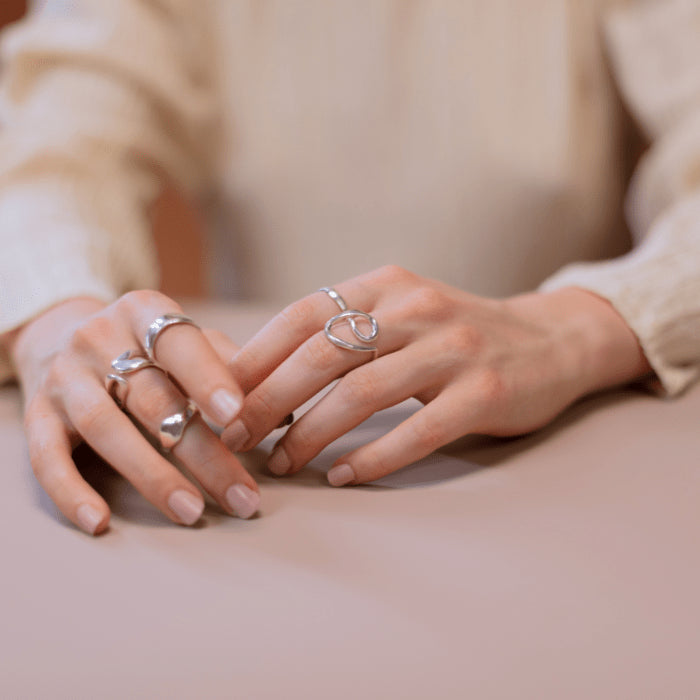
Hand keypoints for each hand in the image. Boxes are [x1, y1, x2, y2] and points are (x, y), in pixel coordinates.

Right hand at [8, 291, 259, 535]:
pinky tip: (100, 523)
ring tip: (191, 512)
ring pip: (106, 428)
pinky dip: (72, 491)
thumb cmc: (146, 347)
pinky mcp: (37, 415)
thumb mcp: (183, 341)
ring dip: (151, 475)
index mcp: (143, 312)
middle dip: (202, 452)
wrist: (63, 333)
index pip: (178, 342)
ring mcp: (64, 377)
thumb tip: (284, 413)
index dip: (208, 377)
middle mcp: (98, 338)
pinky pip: (46, 457)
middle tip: (243, 496)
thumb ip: (228, 367)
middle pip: (153, 398)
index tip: (238, 414)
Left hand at [223, 266, 650, 484]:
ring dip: (311, 433)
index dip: (254, 356)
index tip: (217, 395)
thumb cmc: (457, 335)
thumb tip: (263, 376)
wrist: (549, 340)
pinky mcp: (483, 391)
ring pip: (362, 393)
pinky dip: (371, 457)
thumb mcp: (401, 315)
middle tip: (233, 436)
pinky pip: (415, 430)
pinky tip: (342, 476)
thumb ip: (346, 333)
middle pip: (322, 355)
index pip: (302, 315)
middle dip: (268, 400)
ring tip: (282, 462)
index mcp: (386, 285)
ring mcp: (453, 348)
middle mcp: (416, 308)